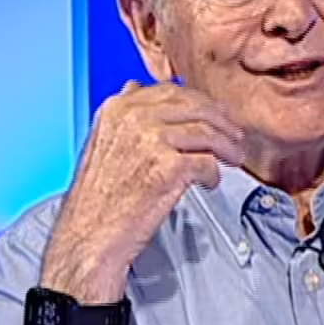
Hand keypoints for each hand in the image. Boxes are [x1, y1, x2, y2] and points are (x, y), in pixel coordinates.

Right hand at [45, 81, 243, 298]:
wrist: (89, 236)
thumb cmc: (98, 198)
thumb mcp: (102, 142)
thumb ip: (124, 116)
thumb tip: (137, 88)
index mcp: (118, 108)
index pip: (172, 91)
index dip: (201, 103)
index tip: (215, 115)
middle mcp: (133, 118)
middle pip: (195, 107)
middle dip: (221, 121)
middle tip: (235, 135)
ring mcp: (150, 140)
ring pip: (207, 132)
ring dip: (227, 146)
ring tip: (233, 158)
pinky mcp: (167, 168)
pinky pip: (207, 162)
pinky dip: (215, 174)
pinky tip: (210, 182)